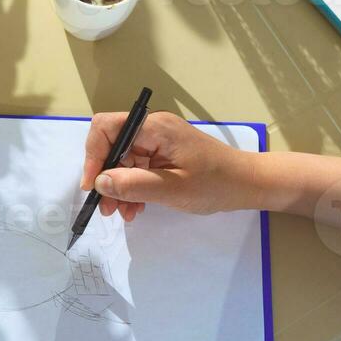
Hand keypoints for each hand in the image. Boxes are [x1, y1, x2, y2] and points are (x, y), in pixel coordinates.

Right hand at [81, 111, 256, 220]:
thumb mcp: (173, 189)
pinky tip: (136, 207)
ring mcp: (159, 143)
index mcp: (155, 128)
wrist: (246, 185)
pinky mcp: (164, 156)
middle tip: (108, 208)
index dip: (94, 154)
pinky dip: (133, 187)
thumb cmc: (215, 184)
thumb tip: (101, 182)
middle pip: (113, 146)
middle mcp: (153, 129)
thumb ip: (134, 184)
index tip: (94, 185)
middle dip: (106, 177)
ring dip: (119, 187)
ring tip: (123, 213)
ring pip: (123, 161)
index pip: (107, 127)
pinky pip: (138, 168)